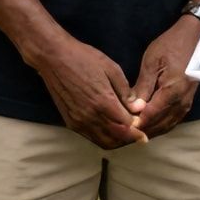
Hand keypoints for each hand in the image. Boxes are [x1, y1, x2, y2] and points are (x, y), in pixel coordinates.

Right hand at [29, 36, 146, 149]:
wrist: (54, 57)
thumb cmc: (84, 58)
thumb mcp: (111, 68)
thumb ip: (126, 92)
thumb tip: (139, 108)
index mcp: (103, 102)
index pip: (127, 126)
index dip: (138, 130)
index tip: (145, 131)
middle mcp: (91, 116)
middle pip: (116, 139)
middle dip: (129, 139)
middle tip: (137, 134)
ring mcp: (79, 121)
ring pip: (103, 141)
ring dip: (116, 141)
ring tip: (124, 134)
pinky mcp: (70, 122)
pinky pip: (90, 137)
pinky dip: (102, 137)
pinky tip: (108, 128)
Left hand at [129, 15, 199, 137]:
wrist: (194, 37)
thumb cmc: (171, 45)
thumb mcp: (151, 62)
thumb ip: (143, 86)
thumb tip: (132, 107)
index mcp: (172, 91)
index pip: (151, 115)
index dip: (136, 123)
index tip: (122, 128)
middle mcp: (182, 102)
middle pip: (160, 124)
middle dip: (143, 130)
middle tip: (125, 132)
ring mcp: (187, 103)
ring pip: (168, 125)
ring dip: (152, 129)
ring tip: (134, 130)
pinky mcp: (188, 102)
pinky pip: (174, 120)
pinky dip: (161, 124)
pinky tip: (149, 124)